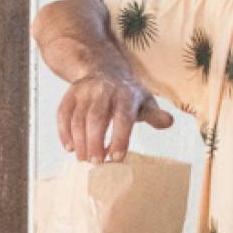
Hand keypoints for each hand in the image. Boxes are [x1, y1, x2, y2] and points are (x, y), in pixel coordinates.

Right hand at [57, 64, 172, 162]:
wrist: (103, 70)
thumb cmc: (127, 94)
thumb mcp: (145, 101)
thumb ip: (155, 114)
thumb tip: (169, 122)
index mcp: (126, 95)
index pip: (123, 117)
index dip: (119, 138)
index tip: (117, 158)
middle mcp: (104, 91)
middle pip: (96, 118)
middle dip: (95, 142)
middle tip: (96, 163)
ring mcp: (85, 92)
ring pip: (78, 118)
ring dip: (79, 141)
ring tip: (84, 160)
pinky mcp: (70, 95)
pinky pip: (63, 114)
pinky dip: (64, 132)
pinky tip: (69, 148)